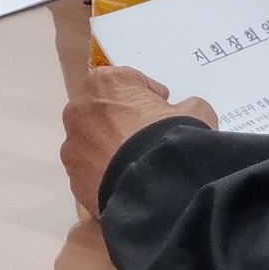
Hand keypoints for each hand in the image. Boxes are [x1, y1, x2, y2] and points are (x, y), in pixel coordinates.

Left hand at [60, 66, 215, 217]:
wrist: (154, 188)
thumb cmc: (170, 138)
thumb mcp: (196, 113)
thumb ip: (186, 107)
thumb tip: (184, 113)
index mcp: (105, 83)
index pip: (128, 81)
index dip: (148, 95)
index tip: (162, 109)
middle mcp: (79, 109)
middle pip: (103, 110)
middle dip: (122, 120)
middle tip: (147, 137)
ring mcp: (72, 144)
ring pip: (92, 142)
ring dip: (109, 148)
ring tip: (135, 163)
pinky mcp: (73, 176)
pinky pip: (91, 170)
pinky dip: (104, 173)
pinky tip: (125, 181)